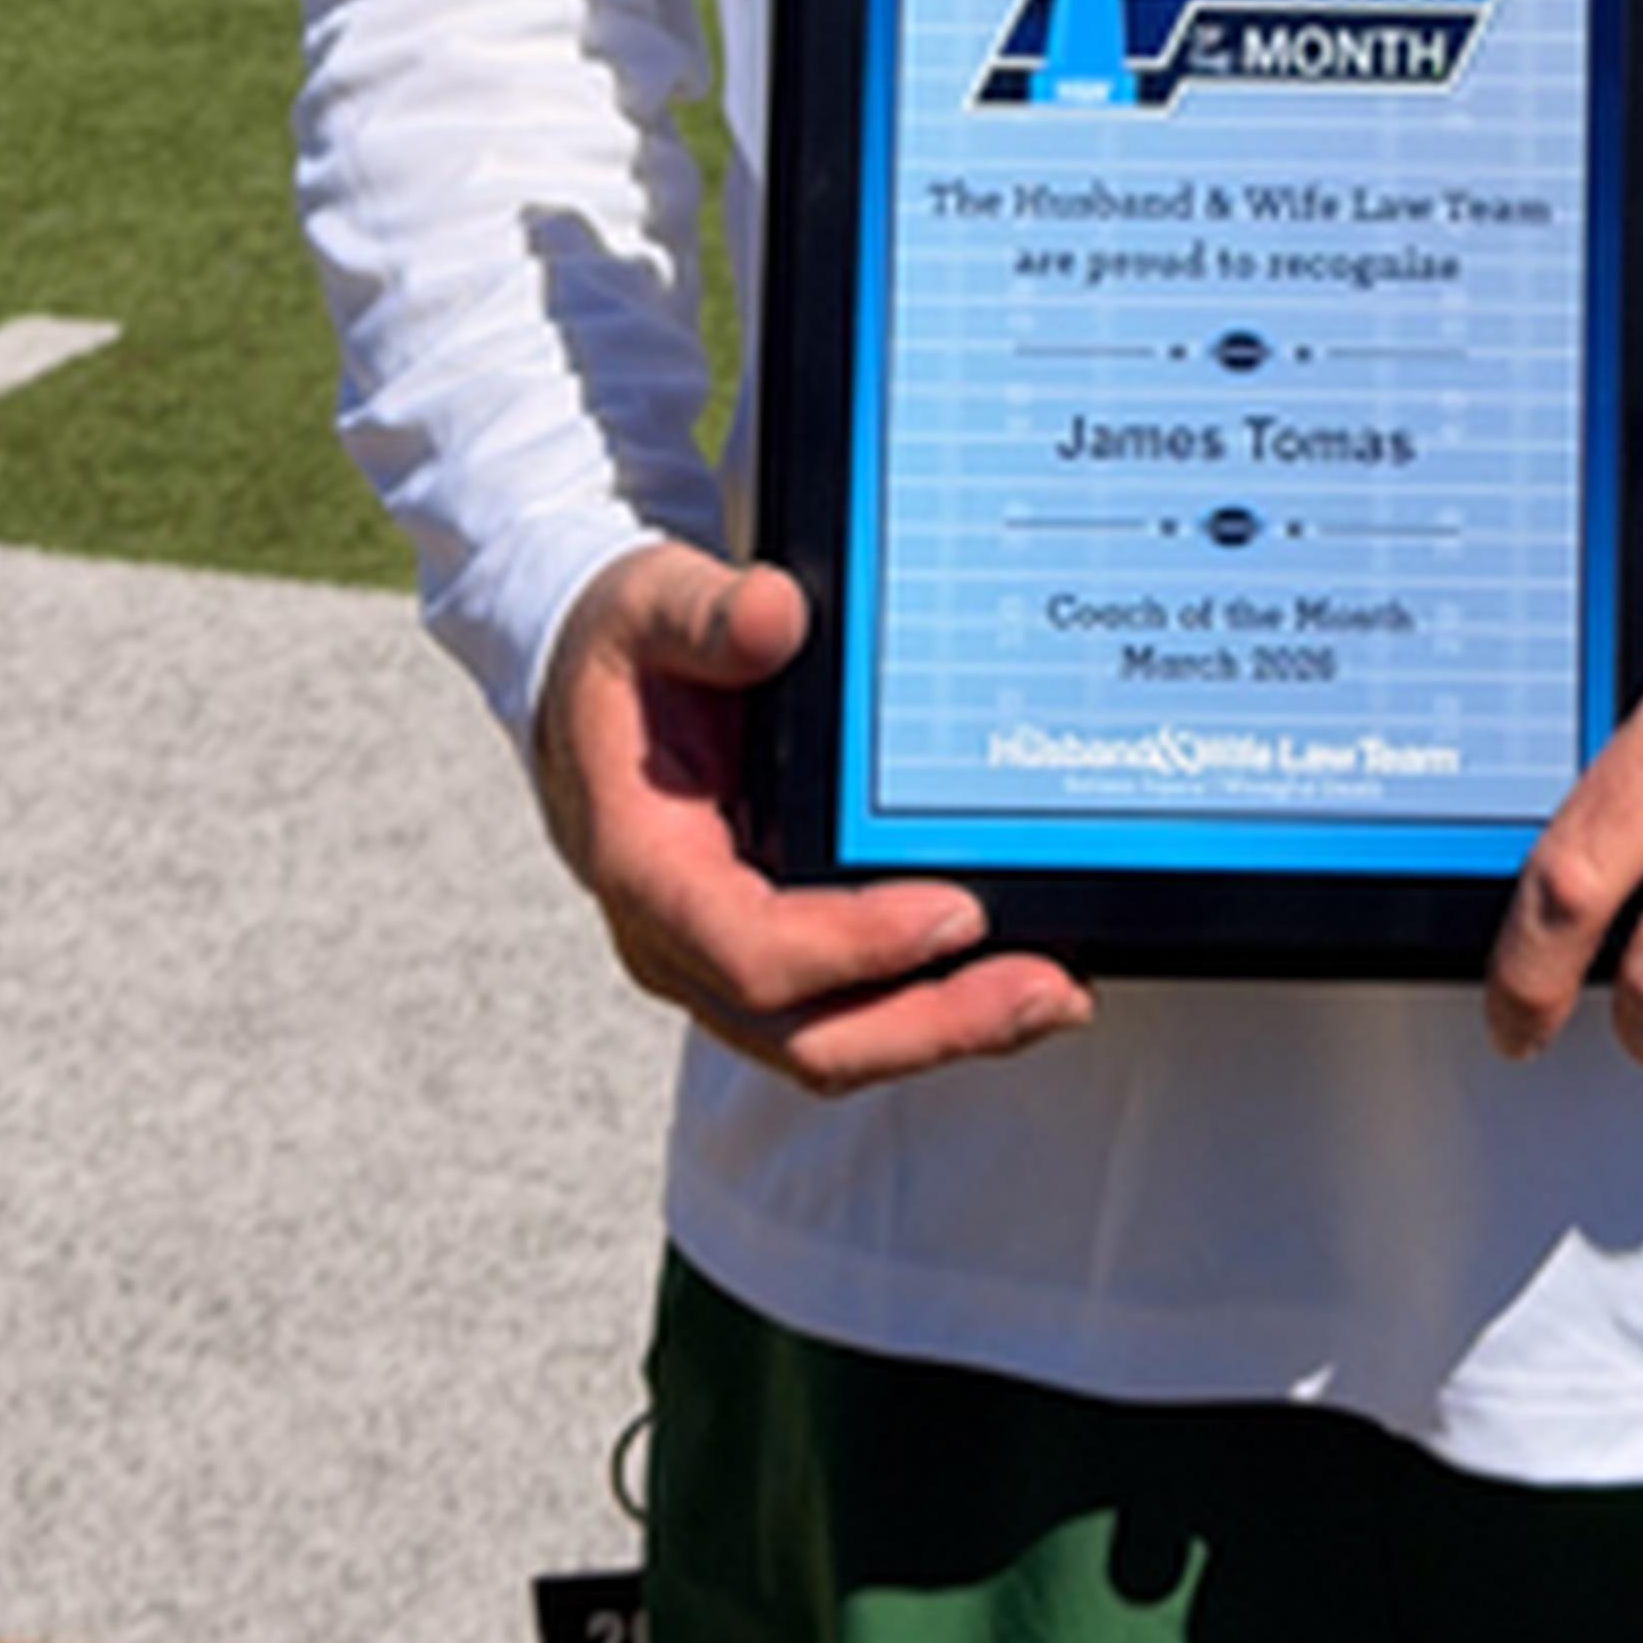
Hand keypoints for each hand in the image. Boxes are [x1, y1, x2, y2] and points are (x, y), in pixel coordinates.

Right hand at [532, 542, 1093, 1094]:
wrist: (589, 681)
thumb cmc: (622, 651)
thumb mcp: (648, 603)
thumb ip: (707, 614)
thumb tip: (776, 616)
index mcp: (644, 864)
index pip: (750, 947)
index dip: (853, 946)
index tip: (953, 912)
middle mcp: (680, 941)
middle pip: (807, 1031)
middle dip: (933, 1023)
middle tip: (1044, 990)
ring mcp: (722, 961)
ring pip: (833, 1040)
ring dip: (945, 1028)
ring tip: (1053, 997)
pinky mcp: (768, 956)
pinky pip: (847, 1010)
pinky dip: (927, 1005)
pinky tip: (1006, 978)